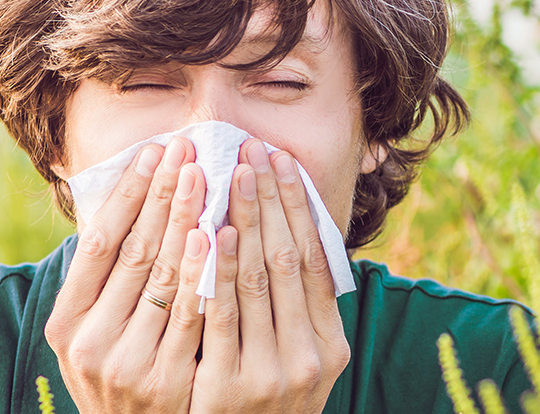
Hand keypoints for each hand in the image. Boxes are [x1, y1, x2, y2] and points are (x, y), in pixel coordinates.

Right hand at [45, 137, 210, 412]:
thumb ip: (105, 280)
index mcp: (66, 324)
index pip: (97, 243)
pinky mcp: (166, 383)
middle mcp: (89, 343)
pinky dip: (204, 271)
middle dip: (163, 195)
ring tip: (204, 175)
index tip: (153, 151)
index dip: (127, 195)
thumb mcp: (94, 332)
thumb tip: (130, 199)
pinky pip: (191, 315)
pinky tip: (217, 234)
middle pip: (133, 253)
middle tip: (187, 149)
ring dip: (186, 221)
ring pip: (162, 278)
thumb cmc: (121, 373)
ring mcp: (128, 365)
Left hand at [190, 139, 350, 413]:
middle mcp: (308, 357)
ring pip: (255, 281)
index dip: (299, 207)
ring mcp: (269, 374)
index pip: (316, 259)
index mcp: (330, 344)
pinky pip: (219, 314)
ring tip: (232, 174)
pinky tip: (208, 230)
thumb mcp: (297, 357)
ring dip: (243, 220)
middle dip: (269, 200)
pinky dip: (216, 268)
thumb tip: (292, 229)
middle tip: (252, 150)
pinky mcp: (227, 387)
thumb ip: (296, 306)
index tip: (282, 161)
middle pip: (287, 260)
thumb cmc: (263, 399)